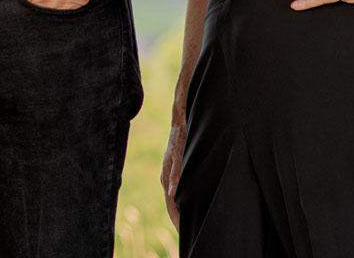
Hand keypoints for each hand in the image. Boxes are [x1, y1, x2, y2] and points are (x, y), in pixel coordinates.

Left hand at [0, 0, 102, 8]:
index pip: (15, 9)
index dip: (16, 2)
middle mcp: (44, 6)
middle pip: (32, 13)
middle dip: (33, 4)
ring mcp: (61, 9)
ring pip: (48, 14)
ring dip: (48, 4)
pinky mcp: (76, 8)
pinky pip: (65, 12)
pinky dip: (62, 3)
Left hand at [160, 115, 184, 229]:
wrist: (180, 118)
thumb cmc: (183, 143)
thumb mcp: (183, 165)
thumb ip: (184, 180)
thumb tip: (188, 195)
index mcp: (168, 179)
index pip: (171, 205)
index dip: (177, 219)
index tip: (183, 234)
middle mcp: (166, 174)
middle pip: (170, 203)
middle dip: (176, 220)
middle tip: (183, 235)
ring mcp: (170, 165)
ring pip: (170, 191)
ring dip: (175, 208)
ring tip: (181, 225)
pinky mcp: (175, 154)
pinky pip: (174, 172)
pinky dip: (174, 183)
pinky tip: (174, 194)